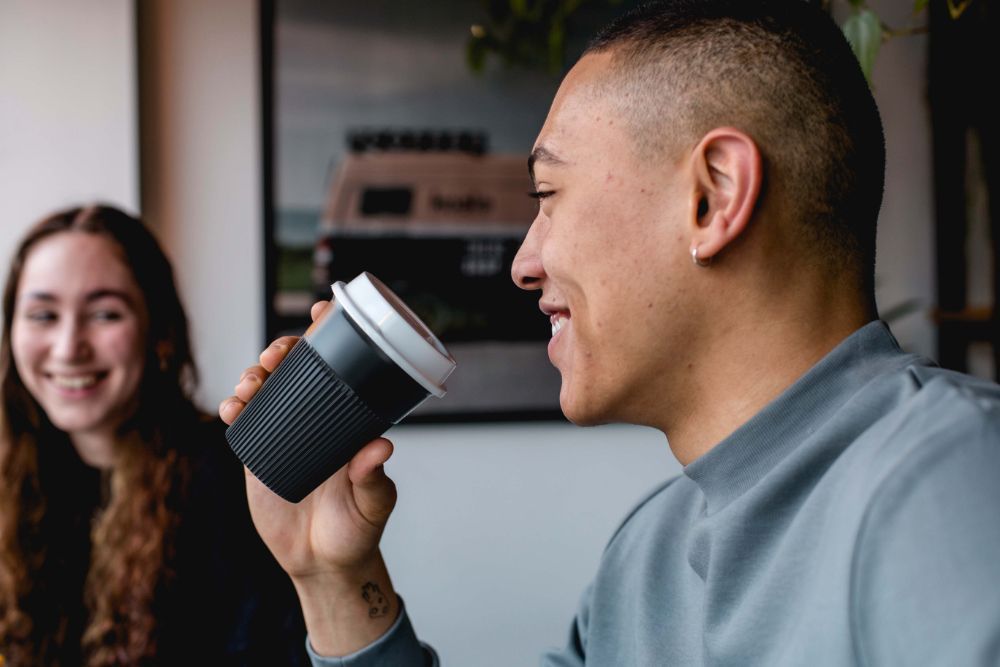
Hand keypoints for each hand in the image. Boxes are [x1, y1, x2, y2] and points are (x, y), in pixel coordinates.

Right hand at [219, 301, 400, 654]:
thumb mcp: (372, 505)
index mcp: (347, 421)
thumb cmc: (356, 531)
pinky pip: (244, 423)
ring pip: (266, 389)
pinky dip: (235, 408)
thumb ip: (374, 479)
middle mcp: (317, 420)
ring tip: (253, 381)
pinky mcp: (259, 454)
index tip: (323, 309)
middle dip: (282, 350)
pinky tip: (233, 407)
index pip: (341, 368)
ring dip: (255, 374)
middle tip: (278, 353)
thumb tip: (381, 447)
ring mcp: (285, 433)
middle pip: (296, 369)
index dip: (330, 335)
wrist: (321, 565)